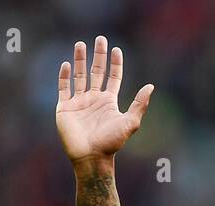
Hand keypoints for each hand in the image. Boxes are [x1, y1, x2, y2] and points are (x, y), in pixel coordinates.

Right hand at [55, 35, 152, 162]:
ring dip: (79, 60)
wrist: (91, 157)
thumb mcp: (130, 122)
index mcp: (109, 102)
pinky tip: (66, 64)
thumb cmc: (111, 143)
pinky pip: (63, 88)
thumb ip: (139, 104)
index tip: (116, 49)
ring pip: (79, 76)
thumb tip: (151, 86)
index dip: (115, 64)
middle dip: (98, 55)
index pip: (113, 77)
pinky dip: (64, 76)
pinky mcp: (64, 107)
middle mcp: (94, 99)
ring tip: (80, 44)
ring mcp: (79, 102)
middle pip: (96, 72)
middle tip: (100, 39)